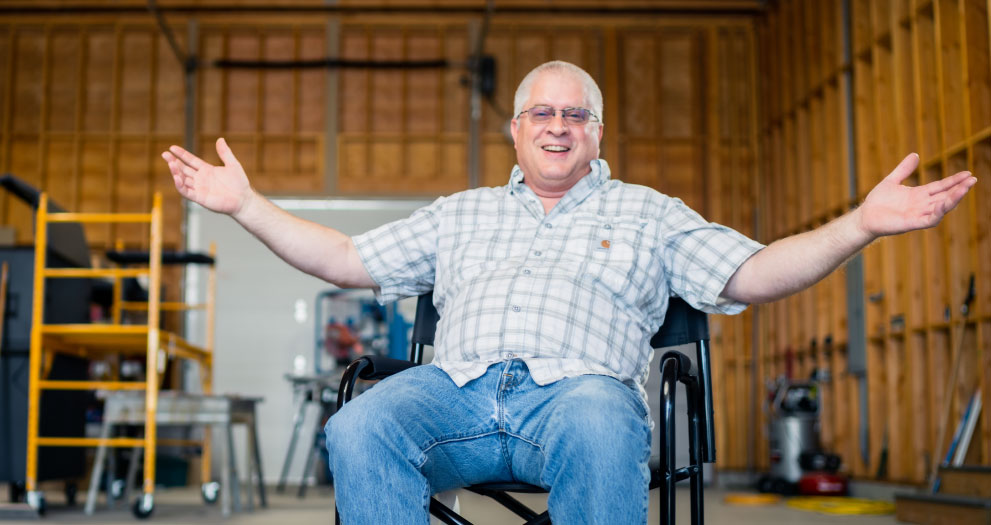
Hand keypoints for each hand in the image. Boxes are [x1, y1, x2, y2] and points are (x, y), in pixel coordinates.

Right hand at [162, 138, 252, 215]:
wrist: (243, 200)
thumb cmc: (239, 183)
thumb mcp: (233, 165)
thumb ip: (225, 153)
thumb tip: (220, 139)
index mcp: (206, 170)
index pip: (190, 160)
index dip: (181, 154)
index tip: (172, 147)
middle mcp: (200, 179)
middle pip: (183, 169)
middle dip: (173, 161)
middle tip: (165, 154)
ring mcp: (199, 188)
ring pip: (182, 179)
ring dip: (175, 172)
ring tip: (170, 163)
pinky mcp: (199, 197)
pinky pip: (186, 191)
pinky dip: (180, 185)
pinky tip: (177, 177)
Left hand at [858, 153, 976, 237]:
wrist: (864, 216)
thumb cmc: (877, 201)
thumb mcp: (892, 180)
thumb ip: (904, 169)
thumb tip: (915, 154)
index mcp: (919, 194)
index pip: (941, 186)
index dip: (954, 181)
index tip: (967, 173)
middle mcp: (922, 205)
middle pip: (945, 195)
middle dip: (959, 188)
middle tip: (972, 179)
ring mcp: (918, 214)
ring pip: (941, 207)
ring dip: (953, 198)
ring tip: (965, 188)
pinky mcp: (912, 223)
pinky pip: (930, 219)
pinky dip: (938, 212)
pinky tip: (945, 204)